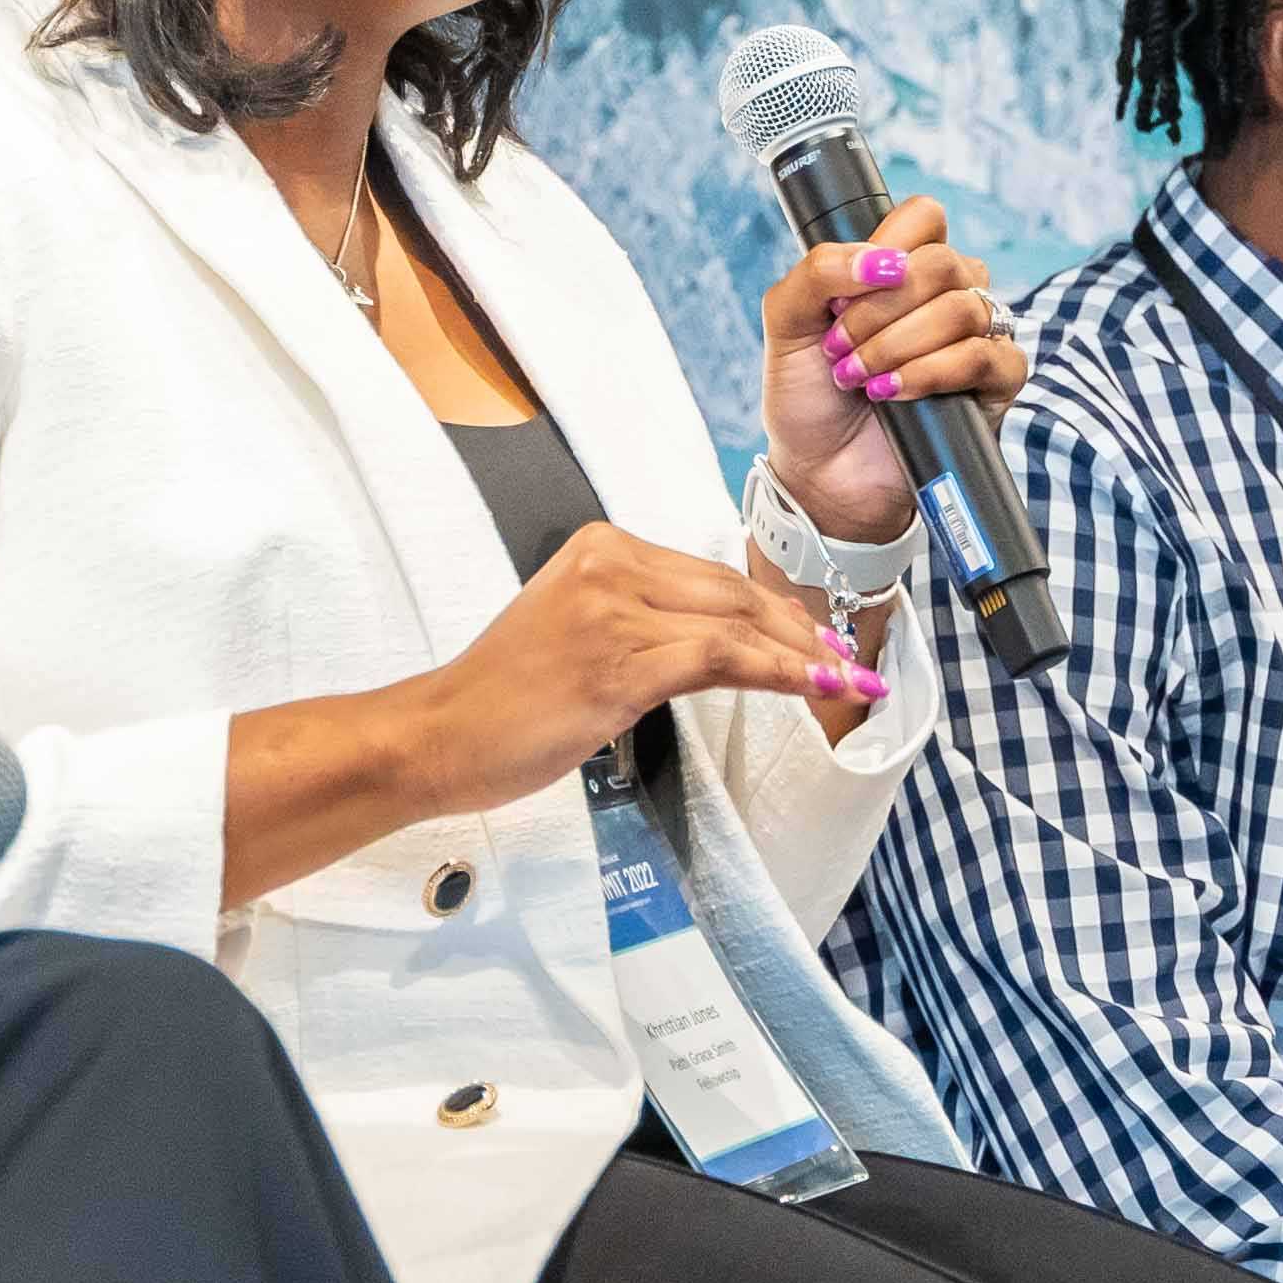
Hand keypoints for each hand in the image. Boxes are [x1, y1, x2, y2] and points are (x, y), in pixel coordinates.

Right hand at [406, 522, 878, 820]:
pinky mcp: (616, 664)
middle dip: (798, 631)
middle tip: (843, 665)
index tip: (812, 640)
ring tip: (842, 683)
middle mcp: (608, 566)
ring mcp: (612, 613)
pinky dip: (774, 673)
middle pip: (731, 594)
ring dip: (800, 657)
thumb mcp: (578, 633)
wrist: (438, 734)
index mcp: (599, 548)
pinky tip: (808, 688)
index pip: (710, 576)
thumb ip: (643, 622)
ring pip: (733, 625)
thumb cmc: (504, 698)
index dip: (773, 610)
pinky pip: (716, 660)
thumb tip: (723, 643)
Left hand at [757, 195, 1028, 541]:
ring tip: (859, 377)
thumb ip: (817, 272)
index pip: (924, 218)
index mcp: (903, 268)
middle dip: (879, 308)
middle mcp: (947, 294)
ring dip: (897, 344)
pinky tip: (893, 392)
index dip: (886, 244)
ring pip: (964, 307)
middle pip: (943, 262)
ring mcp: (976, 338)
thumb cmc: (808, 396)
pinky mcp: (994, 385)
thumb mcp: (786, 322)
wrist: (820, 474)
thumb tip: (879, 261)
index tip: (842, 294)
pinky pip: (985, 356)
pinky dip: (931, 372)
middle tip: (839, 346)